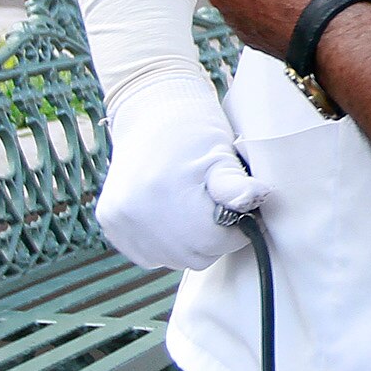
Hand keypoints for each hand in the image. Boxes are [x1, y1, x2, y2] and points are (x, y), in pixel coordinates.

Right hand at [97, 82, 261, 271]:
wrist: (151, 110)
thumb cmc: (195, 131)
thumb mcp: (222, 153)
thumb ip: (237, 184)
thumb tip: (260, 196)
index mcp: (168, 194)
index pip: (215, 243)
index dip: (236, 231)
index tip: (241, 212)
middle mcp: (137, 211)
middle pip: (194, 257)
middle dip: (213, 238)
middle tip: (218, 209)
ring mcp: (120, 219)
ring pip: (172, 260)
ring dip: (189, 244)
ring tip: (194, 209)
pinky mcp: (109, 221)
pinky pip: (149, 255)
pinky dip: (164, 243)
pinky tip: (171, 215)